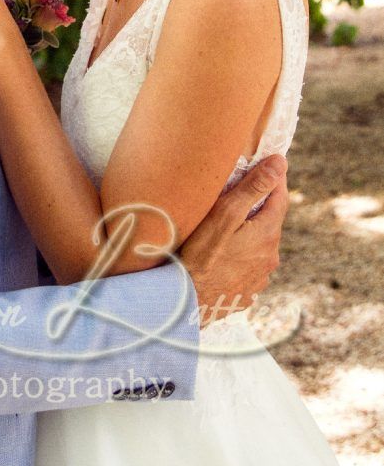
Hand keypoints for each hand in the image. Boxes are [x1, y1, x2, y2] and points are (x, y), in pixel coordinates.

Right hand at [178, 154, 288, 328]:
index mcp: (268, 235)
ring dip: (247, 233)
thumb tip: (280, 162)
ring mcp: (260, 277)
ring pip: (258, 245)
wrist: (185, 303)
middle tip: (234, 196)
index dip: (274, 179)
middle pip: (269, 222)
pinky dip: (239, 255)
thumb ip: (253, 188)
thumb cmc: (200, 255)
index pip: (280, 197)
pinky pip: (248, 265)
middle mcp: (270, 257)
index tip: (266, 164)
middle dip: (256, 207)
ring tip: (223, 228)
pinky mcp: (247, 292)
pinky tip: (219, 256)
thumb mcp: (225, 214)